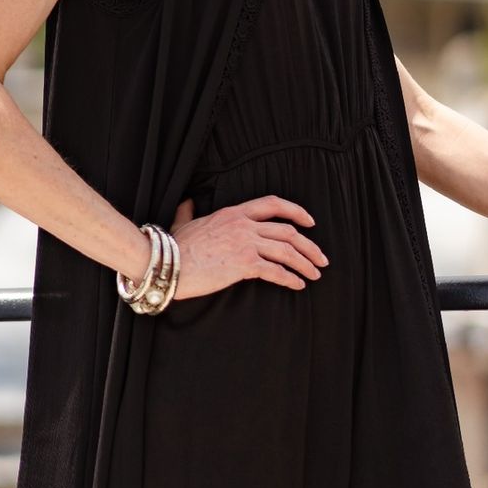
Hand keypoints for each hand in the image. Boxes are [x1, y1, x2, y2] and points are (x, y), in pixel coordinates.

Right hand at [168, 193, 328, 298]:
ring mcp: (245, 243)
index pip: (273, 204)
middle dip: (310, 246)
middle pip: (288, 231)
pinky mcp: (243, 264)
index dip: (296, 211)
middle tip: (321, 260)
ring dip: (305, 264)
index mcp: (234, 212)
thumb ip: (189, 211)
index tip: (310, 223)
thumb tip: (187, 201)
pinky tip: (298, 286)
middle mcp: (244, 224)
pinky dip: (290, 278)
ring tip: (315, 275)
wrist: (166, 263)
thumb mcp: (185, 222)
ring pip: (287, 251)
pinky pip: (275, 271)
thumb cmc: (174, 246)